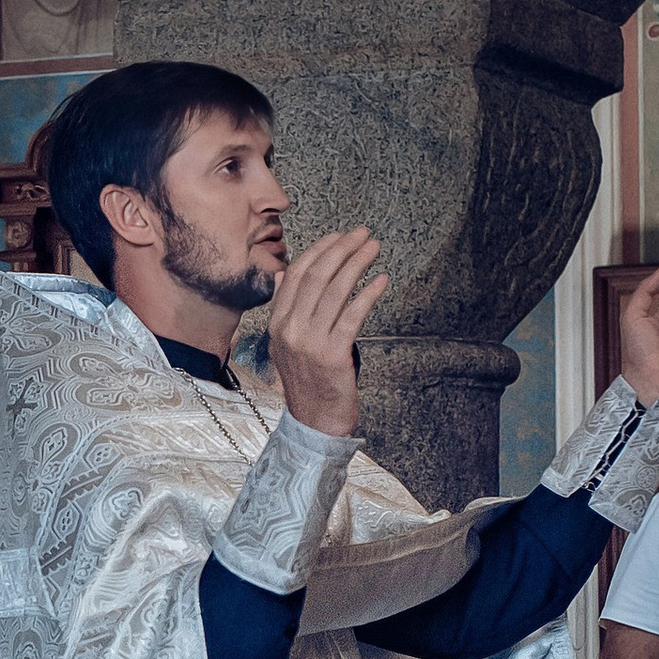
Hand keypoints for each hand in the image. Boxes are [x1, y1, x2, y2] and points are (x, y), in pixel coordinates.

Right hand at [266, 229, 390, 440]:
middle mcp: (289, 330)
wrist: (314, 424)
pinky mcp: (332, 354)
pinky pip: (353, 315)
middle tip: (363, 234)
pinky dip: (368, 294)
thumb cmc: (308, 383)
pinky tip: (381, 280)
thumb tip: (285, 274)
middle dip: (342, 249)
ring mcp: (309, 342)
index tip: (339, 236)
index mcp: (276, 324)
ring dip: (357, 264)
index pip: (297, 275)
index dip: (320, 250)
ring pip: (335, 291)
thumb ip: (286, 309)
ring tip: (373, 248)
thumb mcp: (287, 344)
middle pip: (317, 277)